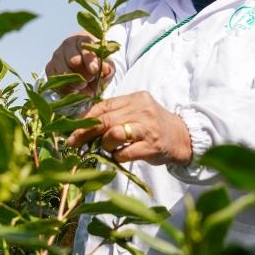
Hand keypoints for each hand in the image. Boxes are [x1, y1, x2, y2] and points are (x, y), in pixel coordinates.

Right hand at [45, 33, 113, 95]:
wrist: (84, 65)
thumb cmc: (96, 63)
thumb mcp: (106, 65)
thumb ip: (108, 67)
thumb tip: (106, 70)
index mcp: (83, 40)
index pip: (85, 48)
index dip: (90, 60)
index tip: (94, 70)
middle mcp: (68, 46)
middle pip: (73, 60)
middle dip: (83, 74)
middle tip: (90, 80)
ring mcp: (57, 56)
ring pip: (63, 72)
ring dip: (75, 83)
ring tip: (83, 86)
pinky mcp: (50, 68)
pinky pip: (55, 81)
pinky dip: (66, 89)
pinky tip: (74, 90)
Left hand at [66, 91, 192, 165]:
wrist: (182, 137)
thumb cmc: (153, 125)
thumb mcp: (136, 112)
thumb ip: (115, 114)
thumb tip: (84, 124)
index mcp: (136, 98)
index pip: (104, 106)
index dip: (85, 118)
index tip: (72, 129)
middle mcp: (142, 110)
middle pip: (105, 120)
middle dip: (85, 133)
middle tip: (74, 143)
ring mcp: (147, 129)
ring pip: (114, 134)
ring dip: (105, 144)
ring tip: (108, 148)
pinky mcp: (151, 147)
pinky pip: (125, 152)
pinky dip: (117, 156)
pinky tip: (119, 156)